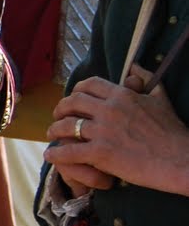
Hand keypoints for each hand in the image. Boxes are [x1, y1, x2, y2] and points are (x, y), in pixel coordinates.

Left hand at [45, 67, 188, 194]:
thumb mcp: (160, 98)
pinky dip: (56, 153)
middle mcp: (109, 110)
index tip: (72, 99)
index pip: (89, 85)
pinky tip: (50, 155)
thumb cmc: (171, 131)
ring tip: (51, 134)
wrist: (178, 159)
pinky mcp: (100, 154)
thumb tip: (135, 66)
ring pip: (66, 126)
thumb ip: (145, 80)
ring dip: (54, 130)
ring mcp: (103, 132)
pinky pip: (69, 151)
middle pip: (72, 102)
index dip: (76, 90)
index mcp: (122, 95)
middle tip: (57, 115)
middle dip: (60, 108)